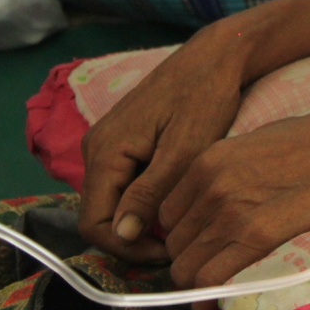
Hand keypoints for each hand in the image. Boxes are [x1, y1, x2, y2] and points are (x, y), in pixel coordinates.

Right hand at [77, 25, 255, 263]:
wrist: (216, 56)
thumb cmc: (205, 97)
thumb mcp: (184, 150)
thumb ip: (150, 193)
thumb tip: (122, 234)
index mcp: (104, 151)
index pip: (94, 222)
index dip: (126, 246)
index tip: (166, 254)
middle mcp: (96, 148)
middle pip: (100, 213)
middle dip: (134, 236)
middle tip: (176, 244)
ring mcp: (108, 143)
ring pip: (113, 199)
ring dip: (141, 218)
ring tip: (180, 224)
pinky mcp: (123, 140)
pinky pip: (124, 181)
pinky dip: (145, 197)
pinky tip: (176, 199)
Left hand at [156, 105, 309, 294]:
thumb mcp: (261, 141)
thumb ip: (229, 169)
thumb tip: (214, 198)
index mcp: (209, 159)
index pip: (167, 215)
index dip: (183, 236)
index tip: (201, 247)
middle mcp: (211, 185)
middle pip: (175, 245)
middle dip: (191, 262)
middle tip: (215, 271)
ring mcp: (231, 211)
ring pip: (186, 268)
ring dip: (200, 285)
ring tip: (218, 292)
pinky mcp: (256, 235)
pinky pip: (210, 280)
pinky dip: (209, 301)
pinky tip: (217, 309)